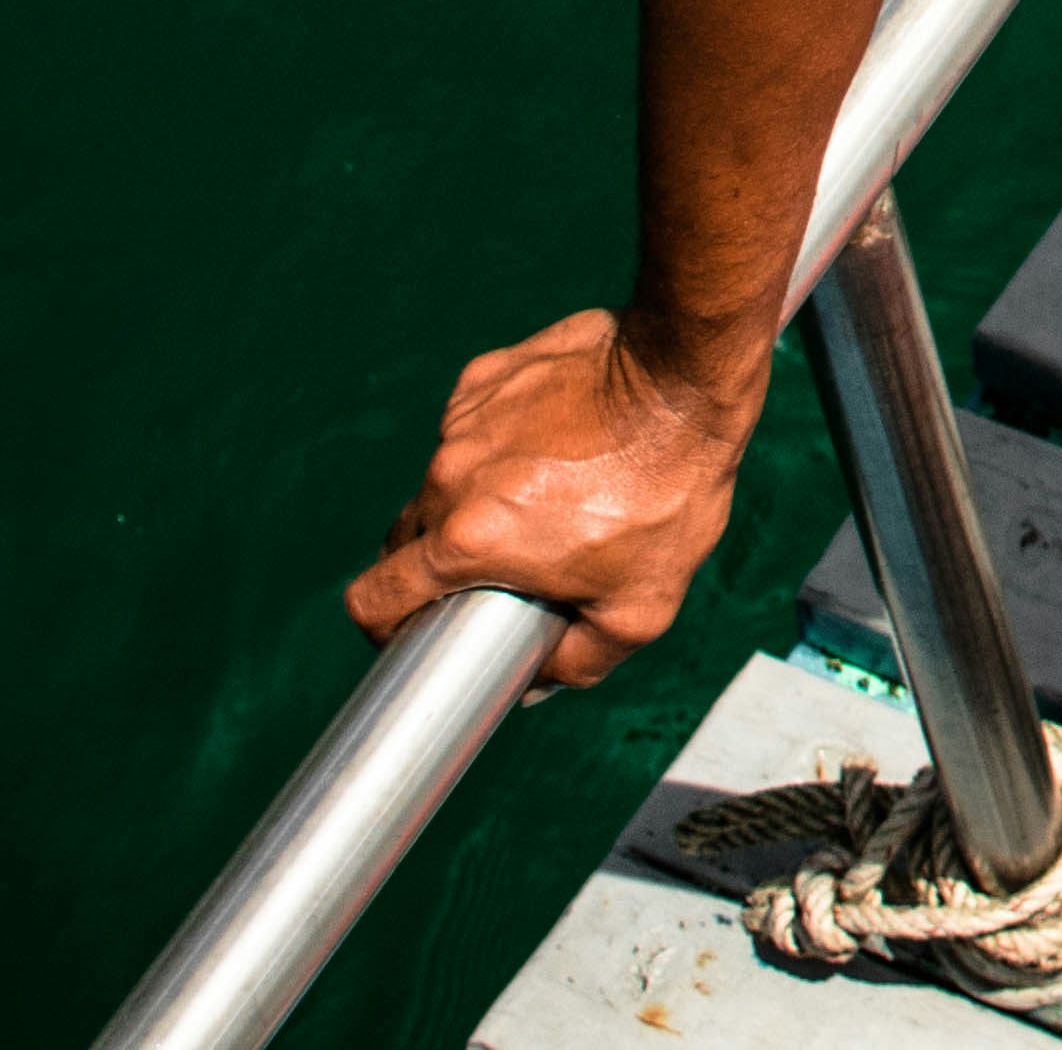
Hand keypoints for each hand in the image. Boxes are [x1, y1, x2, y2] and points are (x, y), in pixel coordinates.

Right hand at [344, 306, 770, 687]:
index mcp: (468, 540)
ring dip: (474, 500)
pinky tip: (555, 444)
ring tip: (543, 500)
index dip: (385, 627)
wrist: (686, 380)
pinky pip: (471, 428)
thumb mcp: (641, 607)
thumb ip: (578, 662)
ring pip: (443, 481)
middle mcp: (449, 477)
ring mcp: (463, 420)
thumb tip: (532, 684)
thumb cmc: (668, 494)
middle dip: (436, 567)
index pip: (375, 599)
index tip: (415, 631)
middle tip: (495, 572)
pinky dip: (499, 445)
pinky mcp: (486, 377)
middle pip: (405, 541)